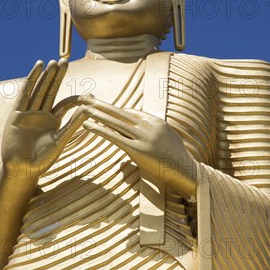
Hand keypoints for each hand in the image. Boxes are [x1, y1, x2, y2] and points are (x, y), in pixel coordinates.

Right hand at [1, 59, 84, 180]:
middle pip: (50, 91)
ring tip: (53, 62)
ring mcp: (28, 113)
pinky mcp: (16, 114)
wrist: (22, 170)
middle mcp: (41, 115)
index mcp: (53, 122)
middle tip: (65, 61)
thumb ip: (73, 124)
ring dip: (46, 76)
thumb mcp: (61, 140)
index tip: (89, 93)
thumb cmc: (43, 160)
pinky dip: (31, 80)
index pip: (65, 104)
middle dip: (57, 76)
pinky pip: (25, 93)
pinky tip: (38, 68)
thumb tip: (88, 109)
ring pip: (38, 90)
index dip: (75, 97)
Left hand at [82, 99, 196, 198]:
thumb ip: (152, 133)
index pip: (129, 113)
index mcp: (155, 121)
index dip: (113, 110)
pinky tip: (89, 126)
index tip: (99, 105)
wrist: (186, 171)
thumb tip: (139, 132)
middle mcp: (148, 126)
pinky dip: (100, 130)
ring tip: (83, 108)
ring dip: (97, 114)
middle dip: (100, 104)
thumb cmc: (176, 159)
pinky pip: (115, 137)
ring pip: (115, 122)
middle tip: (85, 98)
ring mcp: (143, 137)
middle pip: (119, 112)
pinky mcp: (138, 150)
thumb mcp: (166, 139)